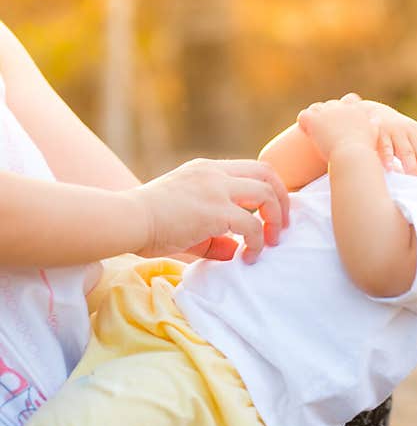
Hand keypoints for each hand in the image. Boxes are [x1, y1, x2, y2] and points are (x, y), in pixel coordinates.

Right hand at [126, 159, 289, 263]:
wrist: (124, 220)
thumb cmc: (146, 223)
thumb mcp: (186, 222)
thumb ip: (214, 236)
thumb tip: (235, 251)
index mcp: (207, 169)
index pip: (252, 168)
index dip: (269, 189)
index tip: (271, 213)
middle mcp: (214, 173)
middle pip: (267, 173)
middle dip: (282, 199)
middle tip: (282, 226)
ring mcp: (215, 188)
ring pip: (266, 194)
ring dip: (275, 219)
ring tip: (271, 242)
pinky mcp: (214, 210)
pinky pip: (251, 225)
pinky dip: (256, 242)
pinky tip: (248, 256)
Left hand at [296, 98, 378, 161]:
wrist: (353, 155)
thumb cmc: (365, 150)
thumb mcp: (374, 134)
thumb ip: (375, 125)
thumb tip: (377, 119)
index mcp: (356, 109)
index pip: (350, 100)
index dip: (344, 109)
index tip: (342, 120)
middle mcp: (341, 107)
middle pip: (330, 105)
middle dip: (328, 115)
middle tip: (326, 130)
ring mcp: (326, 112)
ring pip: (315, 108)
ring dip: (315, 118)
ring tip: (314, 132)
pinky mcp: (314, 119)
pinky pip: (303, 116)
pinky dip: (304, 123)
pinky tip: (306, 132)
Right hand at [344, 94, 416, 176]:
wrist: (369, 113)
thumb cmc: (394, 133)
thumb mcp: (410, 138)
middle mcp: (409, 131)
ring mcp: (394, 131)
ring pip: (406, 151)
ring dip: (410, 166)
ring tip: (413, 180)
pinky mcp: (379, 133)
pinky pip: (385, 148)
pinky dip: (388, 159)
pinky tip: (390, 169)